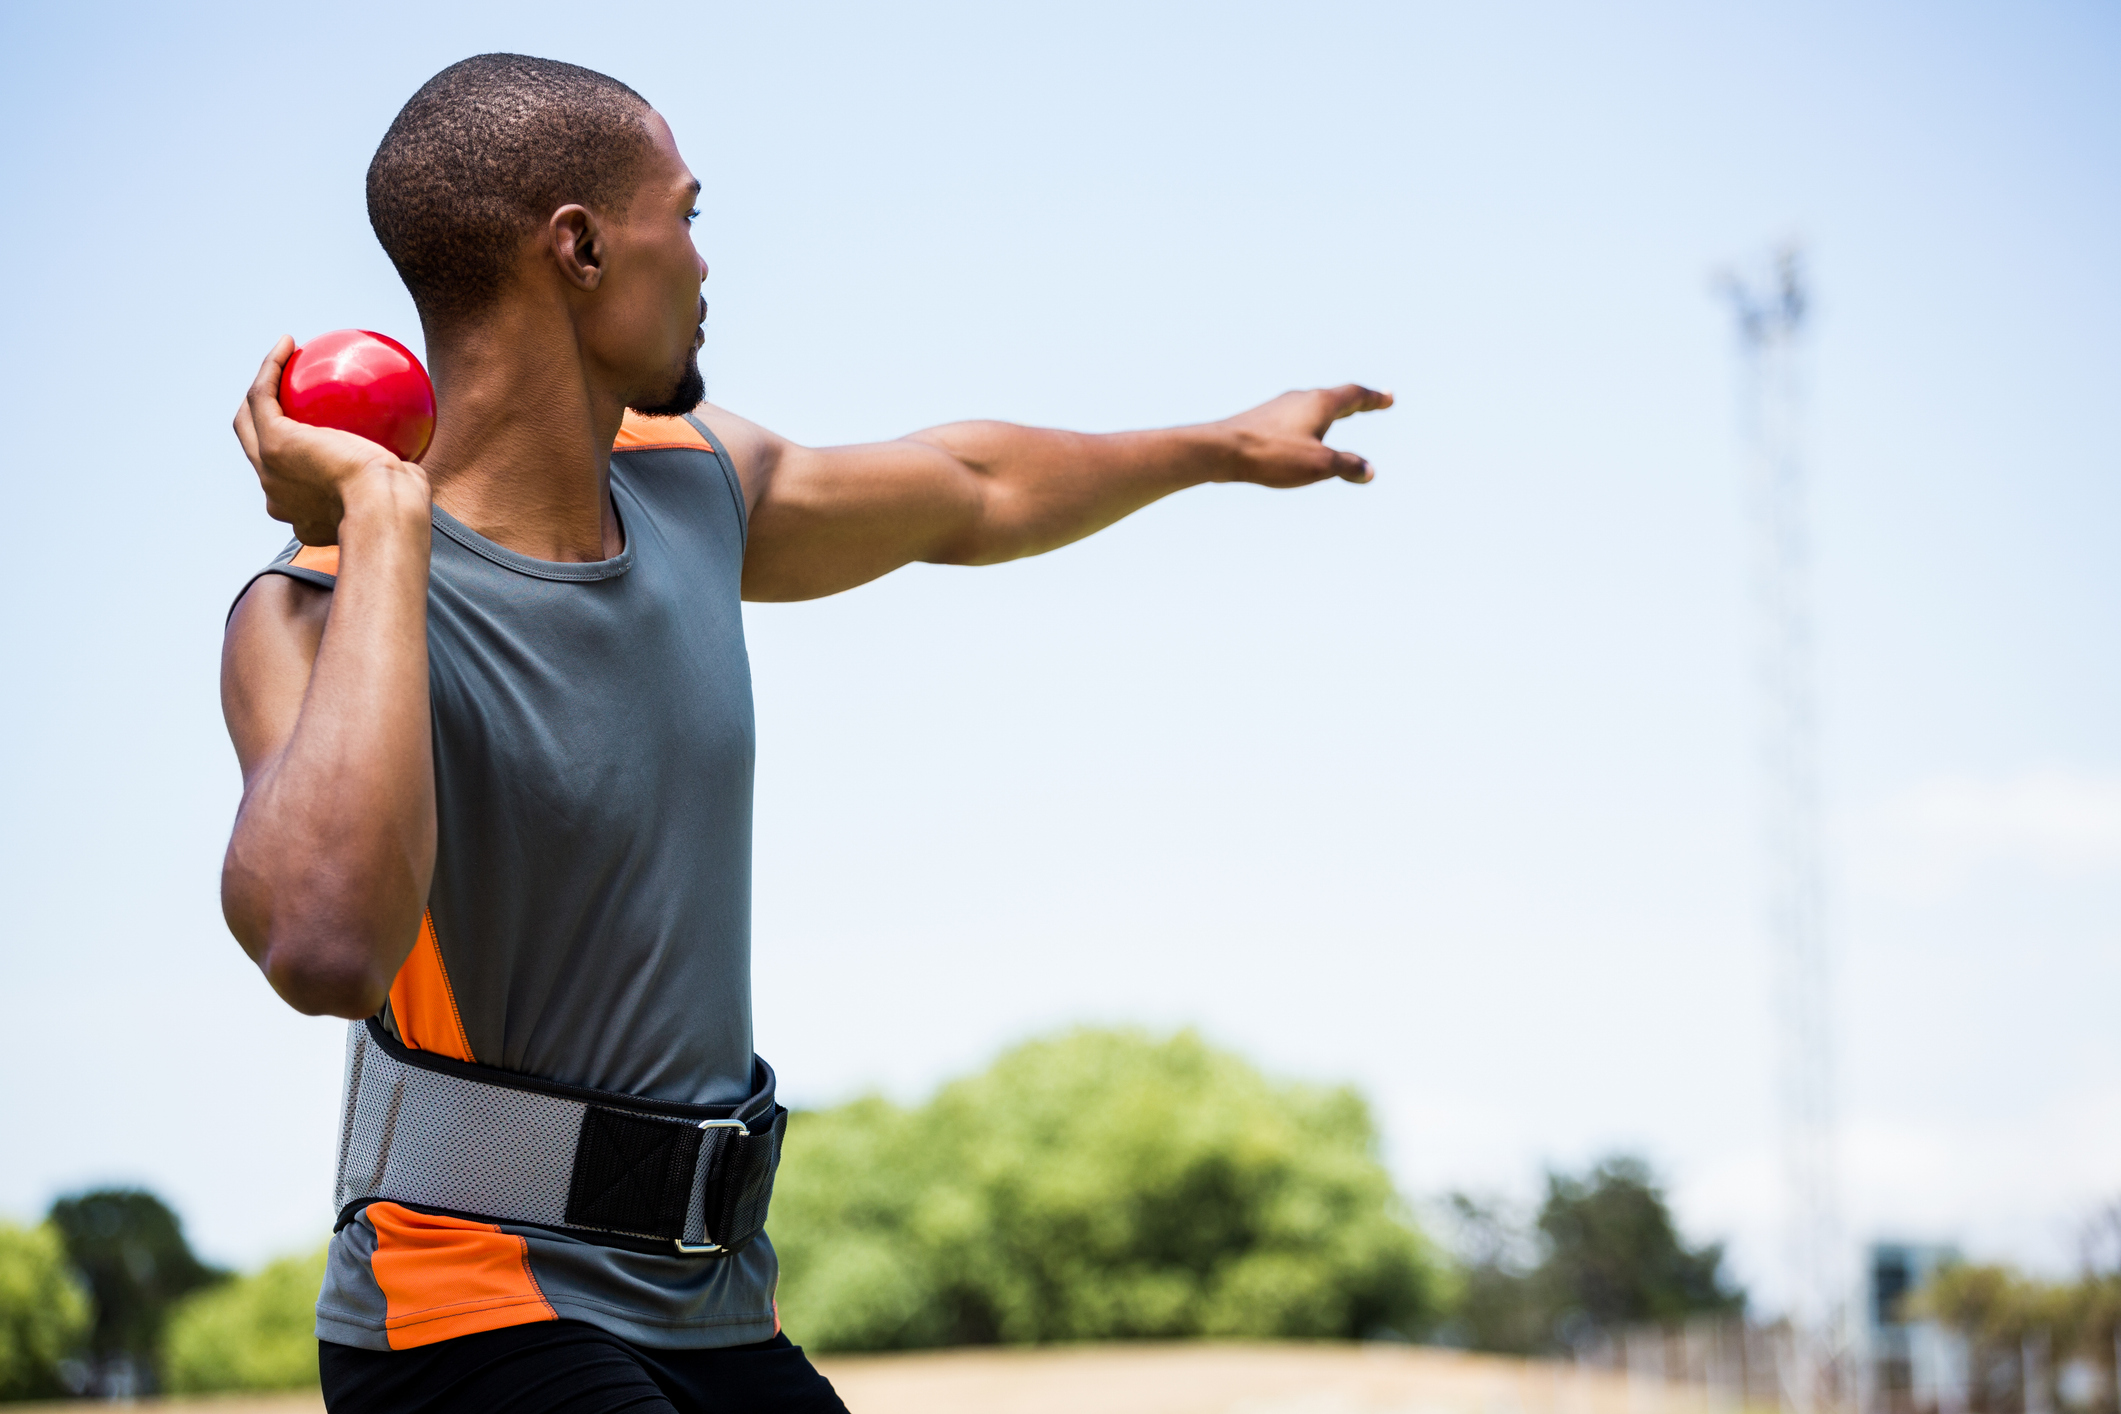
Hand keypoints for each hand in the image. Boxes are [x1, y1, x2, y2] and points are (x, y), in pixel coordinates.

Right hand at [233, 337, 429, 544]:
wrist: (385, 511)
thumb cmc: (404, 506)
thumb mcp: (402, 494)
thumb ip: (395, 479)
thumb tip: (412, 463)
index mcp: (303, 516)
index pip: (291, 485)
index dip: (295, 461)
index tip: (317, 435)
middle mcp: (277, 497)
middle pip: (256, 451)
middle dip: (262, 421)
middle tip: (285, 392)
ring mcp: (269, 469)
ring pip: (249, 419)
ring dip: (261, 386)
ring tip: (281, 359)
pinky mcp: (274, 442)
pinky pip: (263, 394)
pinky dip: (270, 366)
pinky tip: (288, 342)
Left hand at [1217, 384, 1393, 487]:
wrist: (1220, 450)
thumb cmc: (1272, 455)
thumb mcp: (1318, 465)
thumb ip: (1347, 465)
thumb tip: (1369, 471)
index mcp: (1320, 403)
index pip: (1354, 396)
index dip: (1374, 399)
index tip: (1389, 398)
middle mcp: (1300, 398)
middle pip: (1334, 397)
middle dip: (1355, 402)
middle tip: (1370, 402)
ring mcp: (1278, 407)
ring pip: (1312, 406)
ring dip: (1330, 410)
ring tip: (1339, 414)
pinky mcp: (1260, 420)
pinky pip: (1294, 418)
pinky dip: (1309, 422)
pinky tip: (1301, 433)